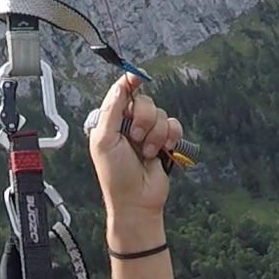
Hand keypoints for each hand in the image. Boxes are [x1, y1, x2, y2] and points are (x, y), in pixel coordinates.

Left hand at [88, 73, 182, 232]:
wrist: (136, 200)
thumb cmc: (116, 176)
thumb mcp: (104, 140)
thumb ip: (111, 110)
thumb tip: (120, 86)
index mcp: (111, 122)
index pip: (121, 94)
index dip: (129, 83)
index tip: (137, 77)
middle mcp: (129, 125)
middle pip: (144, 102)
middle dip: (143, 120)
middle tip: (136, 138)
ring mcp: (147, 133)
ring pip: (160, 114)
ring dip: (155, 134)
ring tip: (146, 152)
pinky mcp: (164, 141)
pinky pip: (173, 125)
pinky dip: (169, 137)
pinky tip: (160, 151)